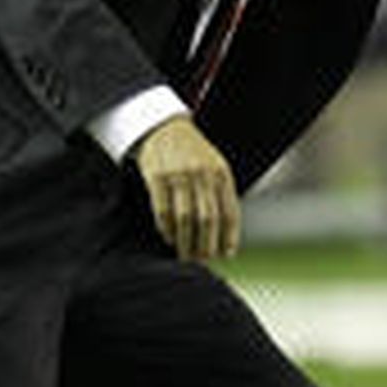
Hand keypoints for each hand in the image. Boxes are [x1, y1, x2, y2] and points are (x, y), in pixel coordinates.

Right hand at [134, 115, 240, 261]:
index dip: (229, 237)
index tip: (225, 256)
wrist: (165, 126)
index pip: (230, 212)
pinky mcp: (156, 176)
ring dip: (185, 242)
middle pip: (208, 219)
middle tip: (202, 260)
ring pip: (185, 218)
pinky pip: (162, 210)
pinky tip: (168, 238)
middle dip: (206, 245)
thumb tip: (227, 237)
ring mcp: (179, 175)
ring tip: (185, 256)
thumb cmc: (194, 154)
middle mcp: (202, 174)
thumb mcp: (215, 167)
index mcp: (221, 173)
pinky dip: (166, 228)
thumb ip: (221, 195)